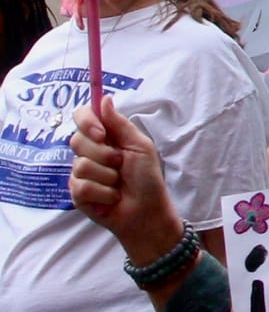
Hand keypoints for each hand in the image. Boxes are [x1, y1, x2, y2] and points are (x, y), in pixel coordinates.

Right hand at [67, 96, 184, 261]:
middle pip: (77, 139)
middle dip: (104, 154)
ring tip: (119, 184)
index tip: (101, 133)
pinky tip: (112, 197)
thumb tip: (105, 99)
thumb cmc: (148, 180)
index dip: (87, 122)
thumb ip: (120, 124)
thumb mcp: (140, 147)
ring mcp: (80, 173)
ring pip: (81, 165)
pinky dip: (103, 192)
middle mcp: (89, 153)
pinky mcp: (77, 193)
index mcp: (105, 138)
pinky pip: (82, 185)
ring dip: (107, 176)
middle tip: (120, 164)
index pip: (83, 117)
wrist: (147, 213)